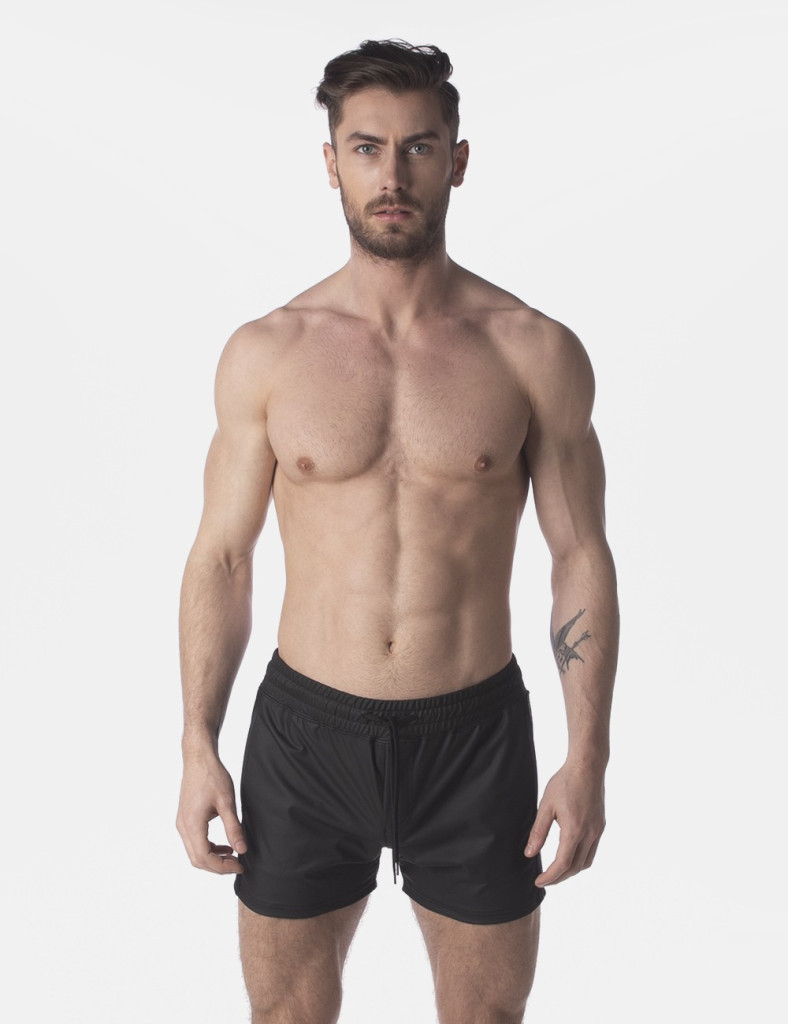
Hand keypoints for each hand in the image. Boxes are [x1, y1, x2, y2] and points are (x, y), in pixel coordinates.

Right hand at [176, 752, 246, 874]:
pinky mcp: (185, 819)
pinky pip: (194, 842)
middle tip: (238, 864)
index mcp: (192, 824)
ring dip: (213, 858)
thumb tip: (242, 850)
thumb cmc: (212, 776)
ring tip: (233, 856)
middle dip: (218, 866)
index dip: (222, 867)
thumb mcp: (227, 802)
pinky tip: (224, 845)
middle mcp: (183, 827)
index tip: (240, 865)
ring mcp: (182, 823)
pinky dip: (208, 848)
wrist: (198, 758)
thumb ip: (234, 828)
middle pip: (197, 860)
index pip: (204, 858)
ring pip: (195, 852)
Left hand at [524, 761, 605, 885]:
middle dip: (559, 877)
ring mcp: (597, 830)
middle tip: (544, 879)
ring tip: (556, 871)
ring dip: (571, 870)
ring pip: (586, 861)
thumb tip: (530, 853)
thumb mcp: (546, 806)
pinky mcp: (600, 825)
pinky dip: (581, 859)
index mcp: (574, 830)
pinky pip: (592, 850)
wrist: (587, 767)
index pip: (562, 864)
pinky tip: (570, 854)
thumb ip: (538, 831)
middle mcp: (589, 834)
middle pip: (576, 867)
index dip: (550, 876)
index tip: (538, 881)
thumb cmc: (565, 783)